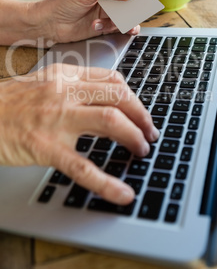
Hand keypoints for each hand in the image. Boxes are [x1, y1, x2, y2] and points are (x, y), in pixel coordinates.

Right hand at [0, 64, 157, 204]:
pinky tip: (122, 193)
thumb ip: (75, 87)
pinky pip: (83, 166)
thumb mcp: (45, 83)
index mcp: (65, 76)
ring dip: (133, 137)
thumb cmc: (10, 103)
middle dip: (142, 116)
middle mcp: (64, 92)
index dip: (134, 97)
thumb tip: (107, 99)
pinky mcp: (46, 147)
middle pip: (119, 96)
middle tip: (150, 132)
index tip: (141, 112)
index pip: (113, 80)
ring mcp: (56, 118)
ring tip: (141, 149)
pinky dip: (107, 182)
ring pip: (109, 121)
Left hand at [37, 0, 145, 44]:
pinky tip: (102, 27)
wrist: (50, 24)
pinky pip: (122, 27)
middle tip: (125, 12)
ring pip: (131, 15)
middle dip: (134, 7)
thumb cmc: (62, 3)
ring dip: (125, 20)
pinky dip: (116, 29)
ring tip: (114, 23)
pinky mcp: (107, 25)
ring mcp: (110, 11)